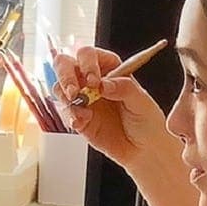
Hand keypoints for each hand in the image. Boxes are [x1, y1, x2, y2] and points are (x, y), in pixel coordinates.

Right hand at [53, 46, 174, 168]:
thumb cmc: (147, 121)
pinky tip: (82, 123)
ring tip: (81, 111)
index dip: (87, 63)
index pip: (89, 55)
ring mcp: (83, 99)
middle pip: (65, 65)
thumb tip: (103, 83)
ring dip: (65, 96)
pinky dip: (70, 117)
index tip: (94, 81)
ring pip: (59, 87)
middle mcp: (92, 80)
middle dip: (65, 76)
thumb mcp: (142, 102)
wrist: (144, 150)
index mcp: (109, 68)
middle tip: (74, 92)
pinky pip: (65, 112)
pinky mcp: (77, 118)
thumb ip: (124, 89)